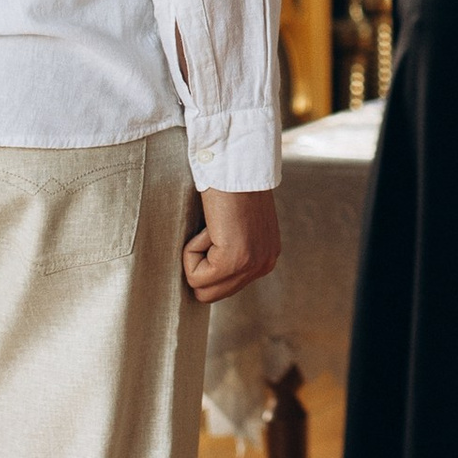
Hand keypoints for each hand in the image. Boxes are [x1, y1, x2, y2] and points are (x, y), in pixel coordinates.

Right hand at [184, 188, 280, 304]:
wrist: (234, 161)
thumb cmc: (228, 185)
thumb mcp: (239, 224)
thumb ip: (232, 249)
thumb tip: (207, 274)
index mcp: (267, 258)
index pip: (225, 288)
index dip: (208, 262)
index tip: (216, 231)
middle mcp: (264, 266)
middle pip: (212, 295)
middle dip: (200, 266)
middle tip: (210, 232)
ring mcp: (251, 265)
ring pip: (201, 289)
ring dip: (196, 257)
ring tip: (211, 228)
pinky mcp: (233, 260)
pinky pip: (195, 276)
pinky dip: (191, 251)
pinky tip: (209, 227)